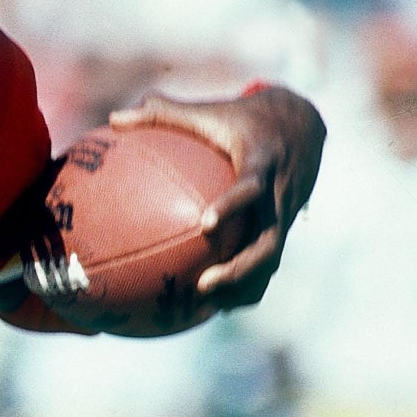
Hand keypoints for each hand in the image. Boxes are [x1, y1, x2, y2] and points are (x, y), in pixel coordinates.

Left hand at [109, 84, 324, 307]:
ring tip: (208, 305)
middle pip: (269, 239)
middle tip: (203, 285)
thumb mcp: (207, 110)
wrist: (302, 124)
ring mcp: (286, 214)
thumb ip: (161, 113)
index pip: (251, 188)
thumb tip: (113, 118)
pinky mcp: (285, 227)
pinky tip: (218, 304)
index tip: (205, 226)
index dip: (232, 206)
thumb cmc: (241, 117)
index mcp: (261, 163)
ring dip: (244, 285)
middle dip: (240, 267)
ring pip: (271, 259)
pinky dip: (248, 284)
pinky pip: (269, 261)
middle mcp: (279, 193)